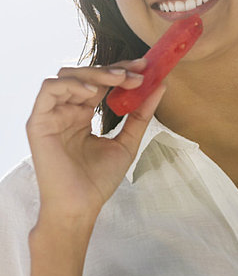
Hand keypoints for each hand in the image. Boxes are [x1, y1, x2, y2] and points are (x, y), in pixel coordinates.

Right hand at [26, 59, 165, 223]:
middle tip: (137, 73)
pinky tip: (92, 94)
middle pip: (85, 75)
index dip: (121, 71)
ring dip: (95, 73)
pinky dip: (71, 85)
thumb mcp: (127, 142)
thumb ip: (140, 115)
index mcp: (82, 114)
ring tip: (119, 79)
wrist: (80, 207)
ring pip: (67, 76)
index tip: (145, 68)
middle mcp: (66, 111)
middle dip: (112, 70)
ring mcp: (51, 115)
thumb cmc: (98, 180)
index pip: (100, 83)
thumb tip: (160, 86)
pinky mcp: (39, 122)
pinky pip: (49, 90)